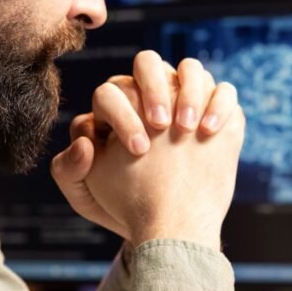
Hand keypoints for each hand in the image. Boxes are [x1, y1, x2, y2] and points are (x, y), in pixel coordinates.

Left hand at [50, 52, 239, 235]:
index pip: (111, 92)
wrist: (168, 226)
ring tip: (188, 128)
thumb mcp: (87, 197)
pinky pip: (223, 91)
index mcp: (115, 109)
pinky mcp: (217, 113)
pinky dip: (219, 104)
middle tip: (161, 124)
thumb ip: (68, 170)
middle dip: (153, 88)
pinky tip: (210, 131)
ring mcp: (186, 101)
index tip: (138, 149)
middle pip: (148, 64)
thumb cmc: (125, 208)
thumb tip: (83, 142)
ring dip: (190, 90)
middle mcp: (150, 97)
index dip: (122, 114)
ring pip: (189, 69)